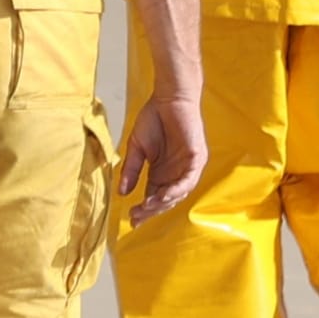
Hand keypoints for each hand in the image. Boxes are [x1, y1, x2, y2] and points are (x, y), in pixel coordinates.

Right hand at [119, 94, 205, 225]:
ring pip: (177, 194)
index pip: (153, 197)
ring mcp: (187, 168)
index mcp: (161, 173)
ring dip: (163, 202)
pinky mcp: (196, 159)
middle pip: (164, 200)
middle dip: (151, 210)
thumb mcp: (137, 147)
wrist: (169, 97)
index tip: (131, 220)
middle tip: (137, 217)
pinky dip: (177, 190)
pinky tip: (164, 196)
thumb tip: (121, 193)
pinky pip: (188, 180)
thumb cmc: (154, 118)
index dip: (143, 210)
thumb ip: (131, 170)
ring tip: (147, 207)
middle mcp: (174, 174)